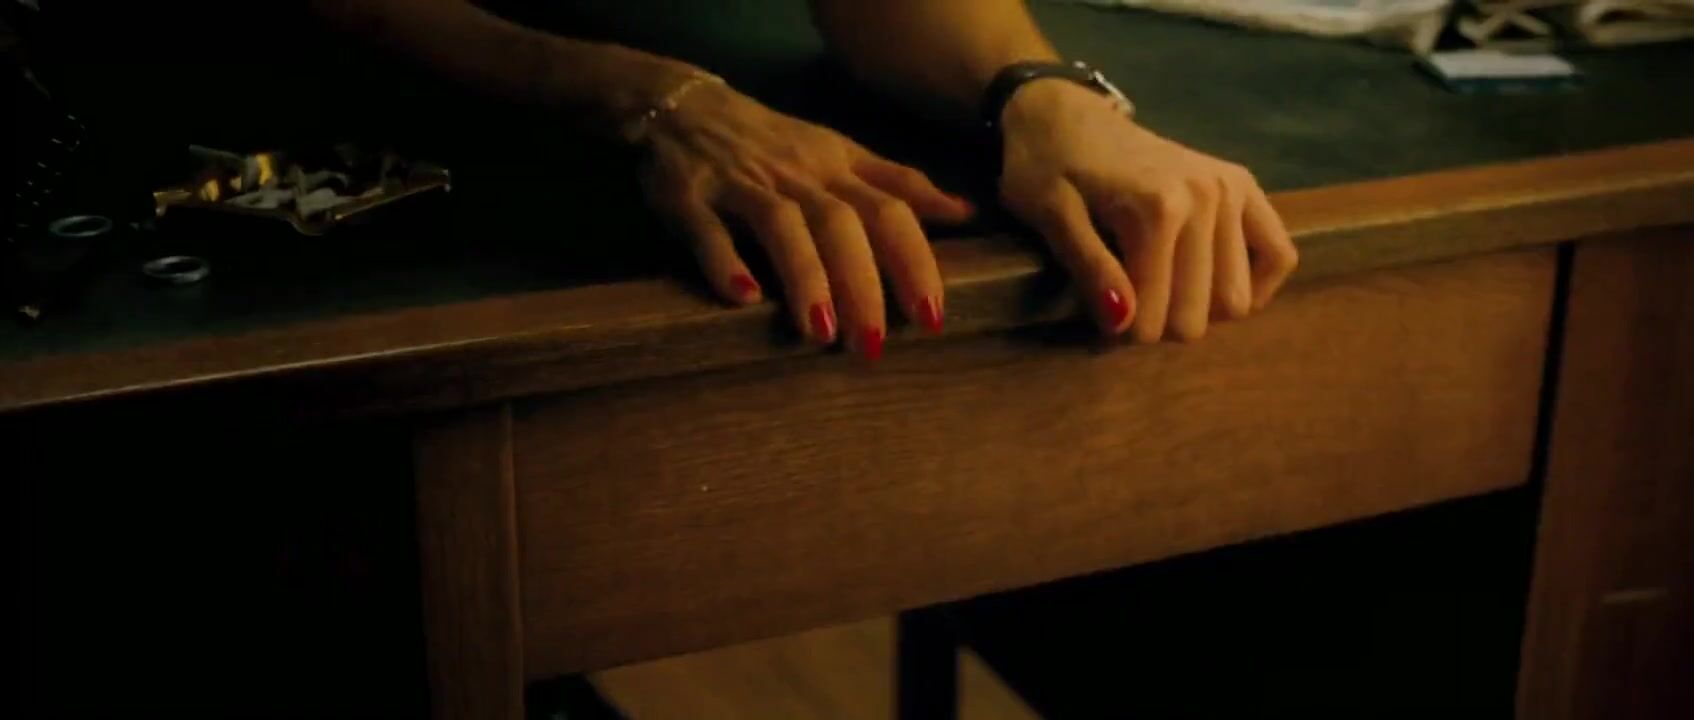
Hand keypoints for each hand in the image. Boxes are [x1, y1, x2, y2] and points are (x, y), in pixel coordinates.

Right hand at [639, 75, 973, 359]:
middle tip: (874, 345)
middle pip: (840, 223)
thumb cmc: (774, 143)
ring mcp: (741, 183)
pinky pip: (707, 228)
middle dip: (863, 283)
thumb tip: (964, 212)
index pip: (888, 210)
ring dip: (805, 277)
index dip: (914, 261)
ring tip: (822, 333)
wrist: (683, 106)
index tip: (933, 316)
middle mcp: (795, 174)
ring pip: (781, 225)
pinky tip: (743, 298)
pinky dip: (725, 261)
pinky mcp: (688, 196)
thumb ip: (897, 185)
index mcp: (836, 167)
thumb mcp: (840, 154)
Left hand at [998, 80, 1297, 341]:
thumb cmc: (1045, 166)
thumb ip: (1089, 268)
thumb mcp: (1049, 216)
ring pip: (1236, 299)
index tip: (1103, 319)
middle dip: (1161, 324)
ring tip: (1164, 291)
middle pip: (1200, 315)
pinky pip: (1278, 254)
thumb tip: (1124, 323)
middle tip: (1131, 305)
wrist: (1062, 114)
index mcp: (1158, 207)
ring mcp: (1231, 188)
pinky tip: (1215, 287)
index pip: (1154, 314)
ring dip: (1200, 310)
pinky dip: (1253, 285)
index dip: (1125, 332)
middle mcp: (1207, 196)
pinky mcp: (1244, 185)